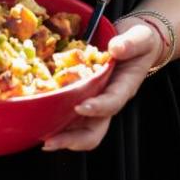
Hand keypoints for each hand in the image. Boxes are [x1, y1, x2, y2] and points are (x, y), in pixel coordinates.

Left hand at [41, 20, 162, 151]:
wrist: (135, 44)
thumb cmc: (140, 43)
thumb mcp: (141, 38)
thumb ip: (131, 43)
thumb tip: (116, 49)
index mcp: (123, 88)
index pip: (111, 103)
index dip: (97, 108)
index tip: (80, 107)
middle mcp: (107, 100)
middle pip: (93, 130)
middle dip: (72, 139)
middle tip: (51, 141)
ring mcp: (93, 102)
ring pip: (78, 129)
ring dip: (60, 136)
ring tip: (40, 137)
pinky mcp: (81, 97)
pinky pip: (68, 114)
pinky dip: (53, 118)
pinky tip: (37, 118)